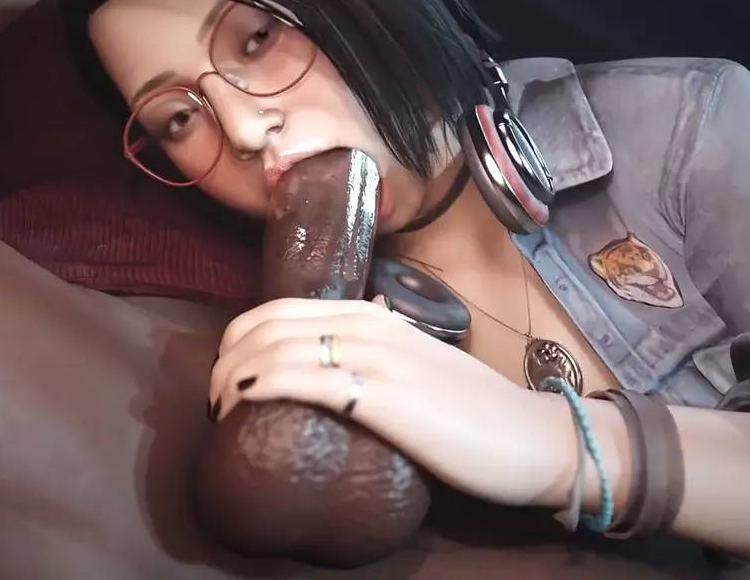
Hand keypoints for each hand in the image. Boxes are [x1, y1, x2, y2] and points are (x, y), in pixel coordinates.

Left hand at [208, 296, 570, 506]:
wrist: (534, 439)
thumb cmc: (478, 415)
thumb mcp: (420, 369)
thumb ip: (381, 359)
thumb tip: (337, 368)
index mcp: (377, 315)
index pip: (281, 310)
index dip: (239, 341)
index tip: (226, 379)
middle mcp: (371, 324)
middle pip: (266, 324)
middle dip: (223, 359)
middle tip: (214, 403)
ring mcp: (376, 357)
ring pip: (273, 347)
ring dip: (228, 377)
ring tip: (218, 413)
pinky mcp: (379, 396)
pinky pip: (297, 379)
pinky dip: (253, 385)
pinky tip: (236, 403)